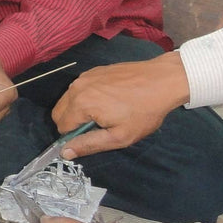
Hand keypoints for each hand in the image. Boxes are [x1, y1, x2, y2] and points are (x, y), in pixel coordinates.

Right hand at [51, 52, 190, 158]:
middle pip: (59, 112)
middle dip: (73, 122)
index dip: (74, 136)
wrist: (162, 80)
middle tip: (99, 126)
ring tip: (107, 111)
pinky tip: (110, 99)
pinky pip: (80, 88)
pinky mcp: (93, 70)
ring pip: (69, 99)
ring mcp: (85, 76)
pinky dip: (87, 96)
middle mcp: (76, 87)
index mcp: (80, 104)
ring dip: (80, 109)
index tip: (94, 135)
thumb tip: (64, 152)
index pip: (61, 127)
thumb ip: (89, 144)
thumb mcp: (119, 136)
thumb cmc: (144, 111)